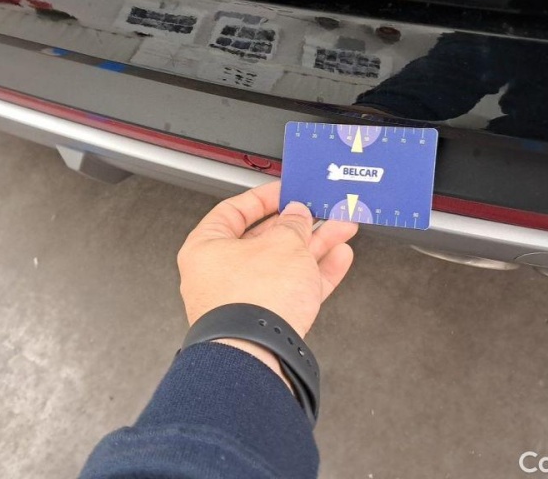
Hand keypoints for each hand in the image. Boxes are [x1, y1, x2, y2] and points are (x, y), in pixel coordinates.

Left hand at [177, 181, 357, 379]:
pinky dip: (316, 274)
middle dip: (299, 225)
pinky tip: (337, 259)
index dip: (264, 198)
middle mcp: (219, 274)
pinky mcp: (264, 320)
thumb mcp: (282, 243)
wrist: (256, 355)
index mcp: (206, 247)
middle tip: (321, 213)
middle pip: (264, 239)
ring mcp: (242, 299)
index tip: (286, 191)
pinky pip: (293, 289)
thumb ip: (293, 224)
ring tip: (341, 231)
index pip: (234, 211)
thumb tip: (298, 216)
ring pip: (284, 264)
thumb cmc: (252, 300)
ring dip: (315, 246)